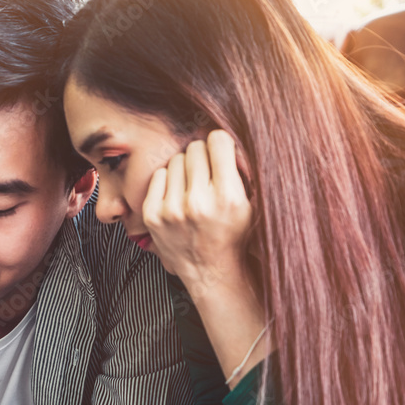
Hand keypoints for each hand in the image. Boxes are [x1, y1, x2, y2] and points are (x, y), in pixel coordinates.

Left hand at [143, 130, 252, 287]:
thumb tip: (226, 133)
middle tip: (208, 174)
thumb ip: (242, 168)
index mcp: (228, 196)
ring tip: (194, 187)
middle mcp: (197, 202)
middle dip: (204, 157)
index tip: (222, 153)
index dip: (221, 145)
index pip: (218, 140)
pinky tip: (178, 196)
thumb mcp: (252, 203)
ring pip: (176, 159)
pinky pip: (159, 175)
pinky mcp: (152, 215)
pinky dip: (169, 182)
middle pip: (195, 148)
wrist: (211, 271)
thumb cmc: (234, 234)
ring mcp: (171, 209)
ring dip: (186, 169)